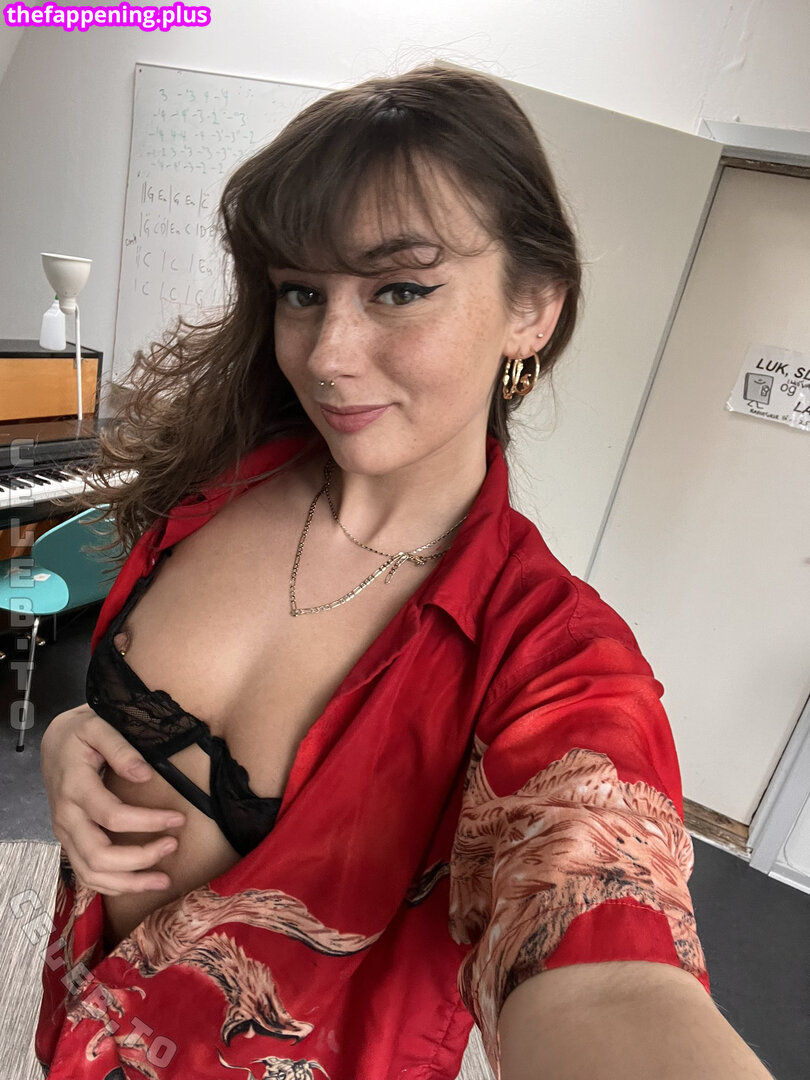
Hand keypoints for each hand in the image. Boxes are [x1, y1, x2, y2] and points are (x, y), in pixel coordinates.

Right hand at [40, 704, 185, 895]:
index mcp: (75, 788)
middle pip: (98, 855)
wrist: (54, 743)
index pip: (112, 816)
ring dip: (128, 882)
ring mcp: (65, 833)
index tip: (178, 819)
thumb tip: (144, 775)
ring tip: (163, 881)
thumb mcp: (98, 727)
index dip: (147, 822)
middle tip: (172, 847)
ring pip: (90, 873)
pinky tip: (138, 884)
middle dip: (139, 859)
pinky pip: (86, 873)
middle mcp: (66, 817)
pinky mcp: (69, 840)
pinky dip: (112, 884)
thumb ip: (121, 748)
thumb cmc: (80, 733)